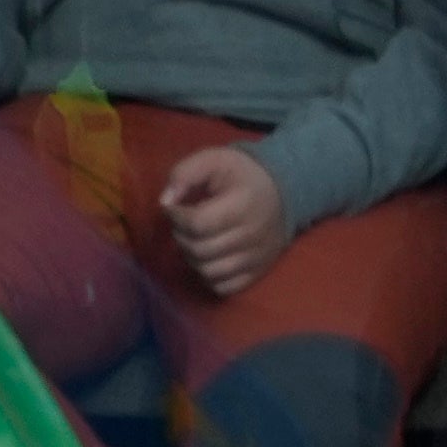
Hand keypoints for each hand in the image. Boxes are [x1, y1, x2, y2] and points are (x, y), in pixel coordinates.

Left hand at [157, 138, 295, 297]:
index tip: (173, 207)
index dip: (176, 217)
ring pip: (209, 272)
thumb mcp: (213, 159)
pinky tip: (206, 258)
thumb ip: (185, 173)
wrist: (282, 191)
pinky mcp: (257, 273)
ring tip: (192, 239)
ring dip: (190, 257)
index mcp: (242, 204)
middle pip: (200, 250)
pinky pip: (224, 288)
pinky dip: (207, 277)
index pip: (198, 224)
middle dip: (180, 236)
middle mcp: (251, 236)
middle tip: (181, 223)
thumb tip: (165, 201)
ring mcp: (256, 259)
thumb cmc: (241, 174)